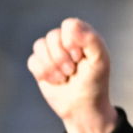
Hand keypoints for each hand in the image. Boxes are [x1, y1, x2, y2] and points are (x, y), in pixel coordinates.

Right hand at [27, 17, 117, 132]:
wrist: (82, 107)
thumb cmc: (95, 83)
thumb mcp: (100, 60)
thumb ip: (91, 39)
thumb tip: (70, 27)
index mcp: (83, 35)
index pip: (69, 25)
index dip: (71, 41)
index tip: (80, 57)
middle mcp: (66, 40)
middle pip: (52, 36)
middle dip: (60, 57)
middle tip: (72, 71)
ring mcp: (51, 53)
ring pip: (39, 46)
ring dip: (51, 66)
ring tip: (64, 77)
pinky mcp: (40, 66)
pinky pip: (32, 61)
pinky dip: (43, 73)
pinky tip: (55, 81)